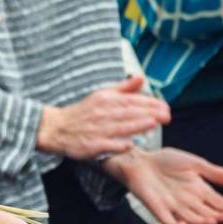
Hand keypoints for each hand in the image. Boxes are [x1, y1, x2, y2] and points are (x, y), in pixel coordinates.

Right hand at [35, 76, 168, 158]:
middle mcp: (101, 114)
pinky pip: (106, 145)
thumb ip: (123, 88)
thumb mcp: (101, 95)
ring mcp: (96, 130)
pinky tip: (130, 144)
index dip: (149, 103)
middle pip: (127, 112)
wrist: (56, 128)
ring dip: (136, 125)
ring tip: (153, 123)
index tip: (165, 106)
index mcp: (104, 100)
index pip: (131, 100)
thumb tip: (141, 78)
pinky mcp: (90, 145)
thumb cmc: (82, 113)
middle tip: (166, 115)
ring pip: (119, 127)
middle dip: (148, 113)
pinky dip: (117, 144)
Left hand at [104, 147, 222, 223]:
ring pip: (191, 219)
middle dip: (218, 216)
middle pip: (207, 213)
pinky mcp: (157, 208)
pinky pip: (167, 221)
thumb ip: (216, 173)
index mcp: (200, 191)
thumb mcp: (195, 164)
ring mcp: (173, 206)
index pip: (218, 203)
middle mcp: (189, 202)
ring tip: (213, 221)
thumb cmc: (166, 161)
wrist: (139, 160)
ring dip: (202, 222)